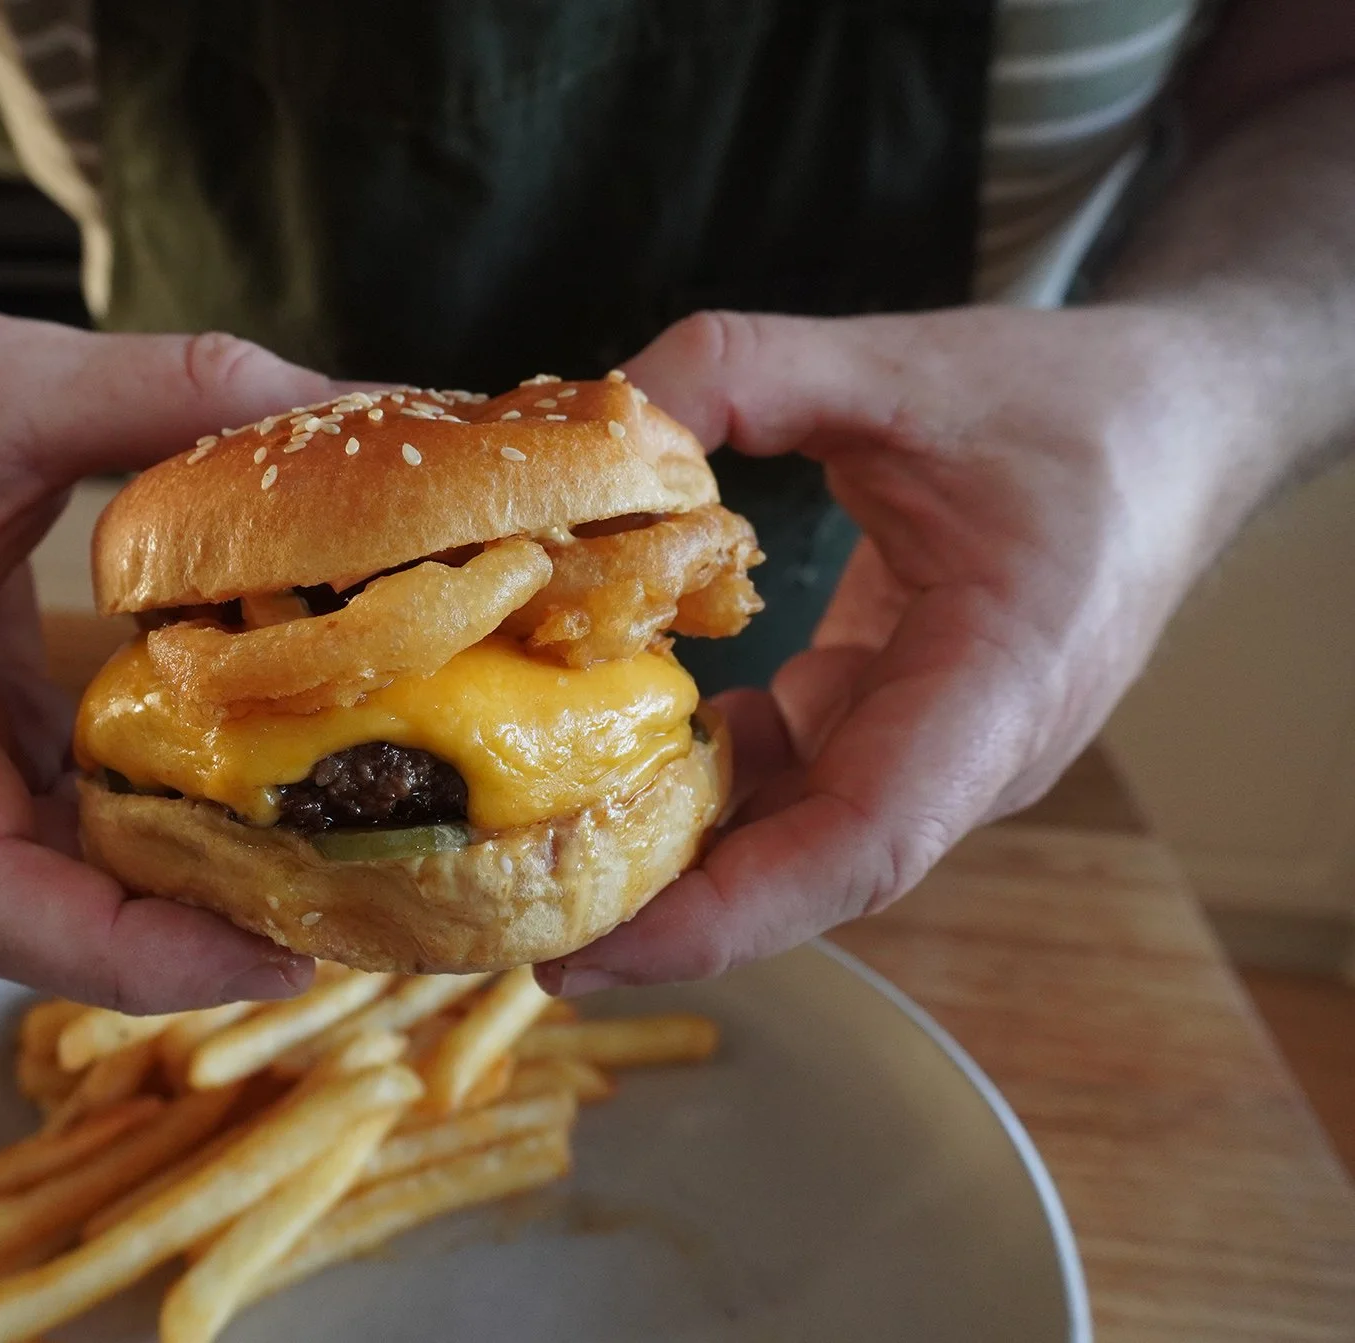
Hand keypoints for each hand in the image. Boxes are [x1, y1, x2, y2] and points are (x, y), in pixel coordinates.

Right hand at [0, 273, 333, 1010]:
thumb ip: (179, 391)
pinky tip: (232, 810)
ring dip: (157, 904)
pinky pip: (42, 821)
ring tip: (300, 888)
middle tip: (323, 932)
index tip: (266, 959)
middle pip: (23, 923)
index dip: (125, 956)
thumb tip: (348, 401)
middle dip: (169, 949)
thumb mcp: (15, 378)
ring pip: (35, 886)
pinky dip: (133, 834)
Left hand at [540, 304, 1267, 993]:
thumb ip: (748, 369)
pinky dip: (715, 773)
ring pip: (800, 834)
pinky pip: (802, 779)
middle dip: (674, 912)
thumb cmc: (1074, 410)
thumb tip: (601, 413)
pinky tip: (632, 739)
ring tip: (548, 856)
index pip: (864, 845)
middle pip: (813, 870)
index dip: (732, 913)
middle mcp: (975, 752)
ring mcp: (942, 750)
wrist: (1177, 428)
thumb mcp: (904, 365)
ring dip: (686, 848)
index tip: (605, 946)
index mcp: (1001, 683)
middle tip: (521, 926)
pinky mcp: (908, 723)